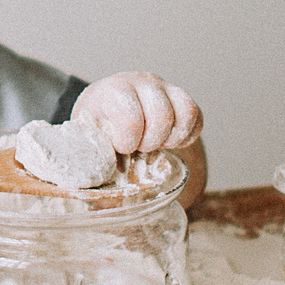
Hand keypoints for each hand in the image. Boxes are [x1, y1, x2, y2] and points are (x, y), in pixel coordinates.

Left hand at [74, 72, 201, 155]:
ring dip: (171, 139)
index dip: (128, 142)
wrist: (106, 109)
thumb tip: (102, 202)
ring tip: (154, 144)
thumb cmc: (98, 129)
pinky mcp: (180, 95)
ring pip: (184, 113)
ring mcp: (162, 86)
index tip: (120, 147)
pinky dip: (186, 136)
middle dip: (151, 142)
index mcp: (112, 91)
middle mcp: (140, 81)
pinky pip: (196, 116)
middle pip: (162, 117)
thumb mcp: (89, 142)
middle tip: (138, 147)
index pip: (130, 118)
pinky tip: (169, 141)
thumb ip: (94, 165)